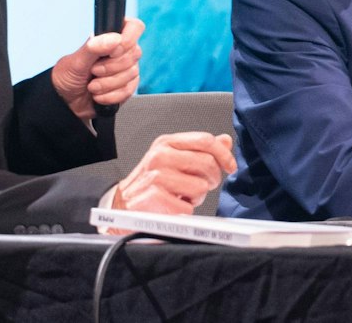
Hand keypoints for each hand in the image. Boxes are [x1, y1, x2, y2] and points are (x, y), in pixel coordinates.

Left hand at [52, 16, 143, 120]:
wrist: (65, 102)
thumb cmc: (67, 77)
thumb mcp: (76, 61)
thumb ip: (94, 47)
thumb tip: (114, 39)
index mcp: (109, 38)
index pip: (134, 27)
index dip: (127, 40)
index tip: (112, 53)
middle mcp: (120, 52)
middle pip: (134, 54)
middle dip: (110, 67)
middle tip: (93, 71)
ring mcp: (125, 70)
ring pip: (132, 74)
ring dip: (107, 84)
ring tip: (92, 86)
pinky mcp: (126, 87)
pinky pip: (128, 90)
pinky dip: (110, 96)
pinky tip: (98, 95)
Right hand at [105, 131, 234, 217]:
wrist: (120, 205)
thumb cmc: (151, 183)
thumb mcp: (174, 160)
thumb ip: (200, 150)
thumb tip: (225, 140)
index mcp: (166, 143)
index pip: (205, 140)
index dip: (224, 154)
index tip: (231, 167)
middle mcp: (160, 156)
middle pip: (208, 164)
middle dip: (211, 180)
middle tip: (201, 187)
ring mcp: (156, 176)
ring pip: (200, 187)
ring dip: (196, 198)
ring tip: (181, 197)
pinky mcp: (154, 198)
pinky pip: (188, 207)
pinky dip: (184, 212)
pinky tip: (171, 207)